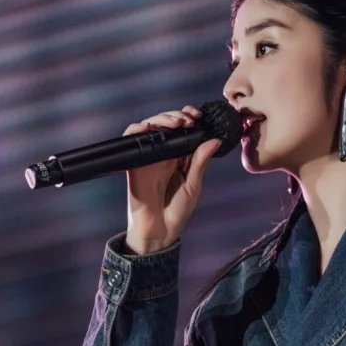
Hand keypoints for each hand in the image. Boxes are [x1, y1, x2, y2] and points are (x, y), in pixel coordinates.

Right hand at [123, 105, 222, 253]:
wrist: (159, 230)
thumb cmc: (177, 211)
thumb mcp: (193, 185)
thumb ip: (200, 161)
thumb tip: (214, 140)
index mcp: (180, 157)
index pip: (182, 129)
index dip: (188, 117)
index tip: (198, 115)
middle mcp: (163, 153)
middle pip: (166, 124)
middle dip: (177, 115)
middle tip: (188, 119)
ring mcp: (148, 156)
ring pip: (149, 127)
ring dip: (160, 119)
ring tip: (175, 124)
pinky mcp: (133, 163)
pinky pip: (130, 140)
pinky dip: (136, 130)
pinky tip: (147, 129)